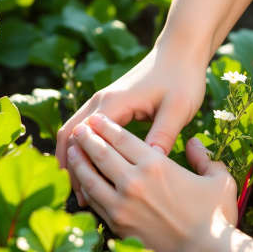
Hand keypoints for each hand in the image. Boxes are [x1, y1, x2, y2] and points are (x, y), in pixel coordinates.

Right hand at [56, 45, 206, 205]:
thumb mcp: (178, 108)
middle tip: (78, 200)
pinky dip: (83, 148)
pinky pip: (87, 128)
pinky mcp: (110, 104)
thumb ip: (163, 133)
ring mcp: (103, 100)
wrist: (181, 51)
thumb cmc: (183, 78)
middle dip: (70, 167)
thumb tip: (150, 161)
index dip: (80, 168)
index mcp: (114, 103)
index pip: (83, 138)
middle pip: (70, 135)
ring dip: (73, 158)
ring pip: (74, 131)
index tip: (86, 196)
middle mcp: (101, 100)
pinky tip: (94, 169)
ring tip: (81, 190)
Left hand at [67, 113, 236, 251]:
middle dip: (87, 139)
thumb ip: (204, 158)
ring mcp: (122, 205)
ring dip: (79, 162)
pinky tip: (81, 184)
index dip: (106, 127)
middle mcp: (134, 181)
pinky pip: (94, 202)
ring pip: (91, 178)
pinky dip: (85, 190)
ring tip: (71, 152)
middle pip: (101, 153)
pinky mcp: (118, 225)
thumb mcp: (218, 179)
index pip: (122, 139)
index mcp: (156, 164)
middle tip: (79, 130)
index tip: (96, 120)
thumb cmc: (216, 216)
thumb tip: (193, 144)